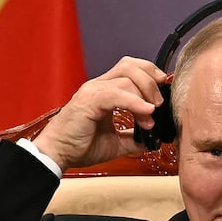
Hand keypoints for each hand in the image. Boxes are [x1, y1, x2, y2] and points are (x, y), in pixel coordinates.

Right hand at [33, 57, 167, 171]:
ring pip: (127, 77)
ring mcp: (93, 91)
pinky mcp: (89, 101)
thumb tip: (152, 140)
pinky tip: (146, 113)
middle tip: (159, 104)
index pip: (131, 69)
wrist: (58, 154)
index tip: (163, 92)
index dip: (151, 76)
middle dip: (152, 81)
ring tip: (150, 116)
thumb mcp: (115, 143)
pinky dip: (135, 102)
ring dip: (145, 94)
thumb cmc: (79, 146)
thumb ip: (133, 138)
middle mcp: (99, 86)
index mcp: (105, 91)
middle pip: (131, 66)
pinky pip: (116, 94)